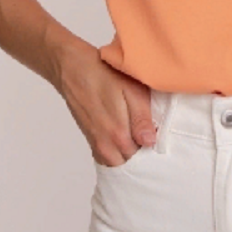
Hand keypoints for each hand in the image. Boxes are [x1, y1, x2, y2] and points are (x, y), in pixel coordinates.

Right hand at [54, 40, 156, 166]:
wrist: (73, 68)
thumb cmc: (103, 74)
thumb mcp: (130, 90)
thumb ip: (141, 118)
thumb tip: (150, 142)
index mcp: (117, 134)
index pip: (142, 158)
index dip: (152, 147)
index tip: (158, 134)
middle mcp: (104, 145)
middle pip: (129, 162)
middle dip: (140, 154)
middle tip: (148, 132)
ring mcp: (95, 143)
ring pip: (116, 160)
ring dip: (127, 152)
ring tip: (136, 131)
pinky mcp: (90, 138)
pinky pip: (106, 155)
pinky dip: (116, 150)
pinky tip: (123, 131)